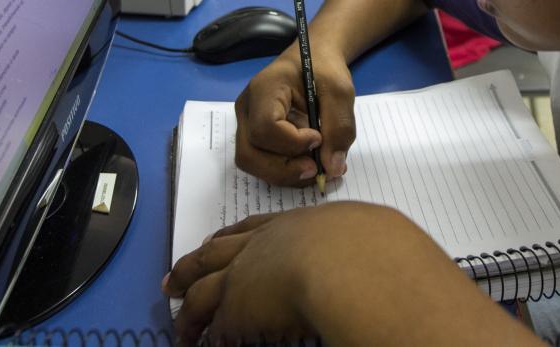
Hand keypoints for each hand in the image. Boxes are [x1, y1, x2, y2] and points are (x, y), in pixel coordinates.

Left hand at [164, 203, 536, 345]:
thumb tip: (384, 250)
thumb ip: (361, 241)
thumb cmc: (373, 248)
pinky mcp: (236, 310)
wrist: (350, 265)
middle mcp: (264, 245)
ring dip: (187, 304)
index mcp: (296, 224)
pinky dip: (200, 333)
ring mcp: (245, 275)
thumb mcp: (369, 234)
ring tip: (176, 315)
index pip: (256, 228)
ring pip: (202, 288)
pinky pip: (210, 325)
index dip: (235, 237)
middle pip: (218, 251)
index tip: (219, 241)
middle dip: (196, 262)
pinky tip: (196, 343)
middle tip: (176, 275)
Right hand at [233, 48, 355, 186]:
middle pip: (249, 153)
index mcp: (264, 88)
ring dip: (286, 174)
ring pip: (252, 162)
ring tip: (316, 169)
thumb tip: (332, 168)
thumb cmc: (323, 68)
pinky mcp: (254, 134)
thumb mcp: (340, 91)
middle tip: (316, 170)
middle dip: (284, 169)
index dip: (293, 142)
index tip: (319, 137)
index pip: (265, 127)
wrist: (312, 58)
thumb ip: (339, 127)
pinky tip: (308, 164)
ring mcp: (247, 123)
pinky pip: (261, 161)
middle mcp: (247, 108)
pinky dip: (285, 170)